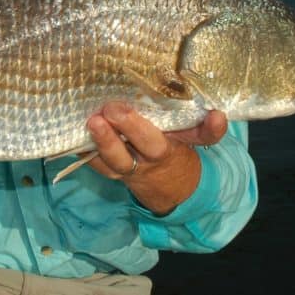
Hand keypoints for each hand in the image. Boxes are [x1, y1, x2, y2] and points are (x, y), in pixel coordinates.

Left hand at [86, 103, 227, 215]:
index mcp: (164, 153)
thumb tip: (220, 115)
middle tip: (111, 108)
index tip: (156, 112)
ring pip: (109, 162)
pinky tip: (74, 129)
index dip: (153, 130)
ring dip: (98, 143)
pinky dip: (82, 148)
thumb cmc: (176, 151)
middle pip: (131, 154)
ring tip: (91, 121)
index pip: (161, 143)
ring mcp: (122, 168)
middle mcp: (142, 163)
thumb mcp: (193, 141)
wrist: (167, 187)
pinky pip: (94, 162)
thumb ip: (207, 130)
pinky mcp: (106, 168)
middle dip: (121, 132)